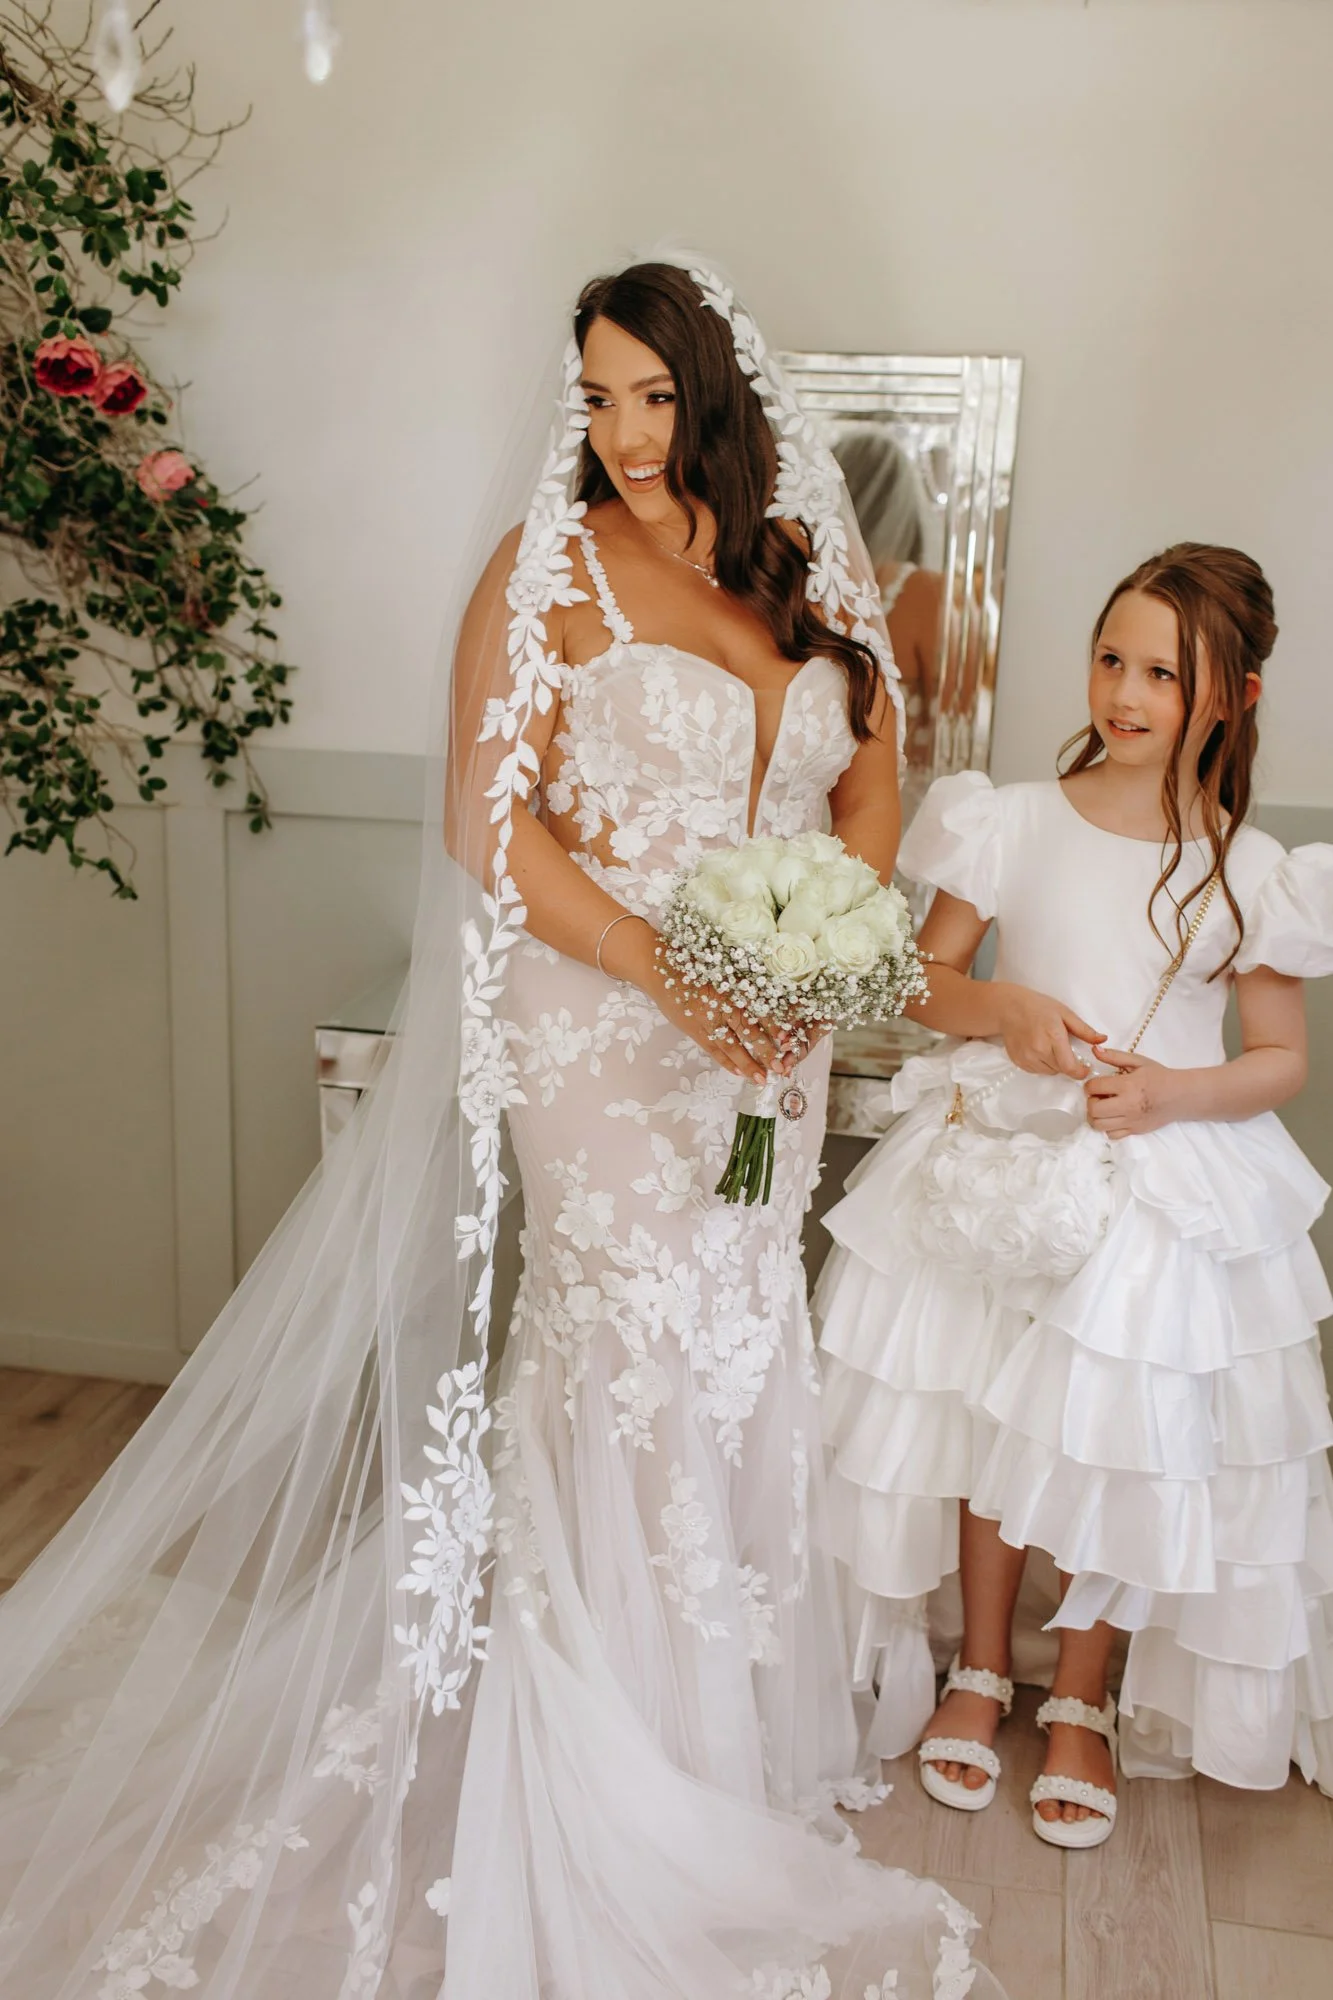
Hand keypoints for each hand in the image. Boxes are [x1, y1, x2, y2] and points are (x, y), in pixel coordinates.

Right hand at [641, 959, 783, 1084]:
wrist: (661, 969)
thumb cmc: (694, 963)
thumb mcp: (723, 966)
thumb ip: (743, 982)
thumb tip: (768, 993)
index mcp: (733, 988)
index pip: (760, 1010)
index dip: (775, 1025)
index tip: (788, 1037)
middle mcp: (722, 1005)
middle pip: (749, 1032)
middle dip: (766, 1051)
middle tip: (781, 1067)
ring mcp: (707, 1020)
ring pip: (732, 1046)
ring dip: (748, 1063)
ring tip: (761, 1078)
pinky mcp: (695, 1029)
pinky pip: (713, 1049)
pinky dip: (726, 1061)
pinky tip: (738, 1072)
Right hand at [994, 985, 1104, 1079]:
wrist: (1008, 1008)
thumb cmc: (1037, 1007)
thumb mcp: (1065, 1013)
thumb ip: (1084, 1030)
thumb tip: (1103, 1040)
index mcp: (1053, 1037)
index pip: (1070, 1067)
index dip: (1081, 1072)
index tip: (1086, 1068)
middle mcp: (1039, 1050)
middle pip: (1062, 1070)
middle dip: (1069, 1064)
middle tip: (1066, 1049)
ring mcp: (1027, 1057)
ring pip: (1050, 1072)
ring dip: (1055, 1065)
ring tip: (1051, 1047)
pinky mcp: (1019, 1062)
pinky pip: (1037, 1070)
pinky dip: (1043, 1064)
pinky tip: (1040, 1049)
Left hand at [1083, 1049, 1183, 1138]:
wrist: (1181, 1095)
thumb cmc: (1159, 1077)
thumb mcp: (1138, 1061)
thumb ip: (1115, 1056)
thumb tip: (1095, 1050)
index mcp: (1127, 1085)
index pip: (1094, 1087)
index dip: (1089, 1085)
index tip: (1094, 1084)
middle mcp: (1127, 1105)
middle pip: (1093, 1109)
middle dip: (1090, 1102)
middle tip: (1097, 1097)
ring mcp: (1131, 1121)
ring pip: (1099, 1125)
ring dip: (1095, 1116)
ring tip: (1103, 1108)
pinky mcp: (1135, 1131)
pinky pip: (1111, 1135)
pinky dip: (1107, 1128)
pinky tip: (1113, 1118)